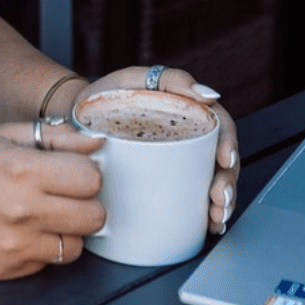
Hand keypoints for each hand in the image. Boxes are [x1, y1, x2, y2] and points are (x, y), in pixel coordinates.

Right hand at [0, 123, 105, 279]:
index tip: (71, 167)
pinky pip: (50, 263)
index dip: (85, 170)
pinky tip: (21, 229)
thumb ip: (52, 136)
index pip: (90, 178)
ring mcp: (17, 248)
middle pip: (94, 216)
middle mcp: (23, 213)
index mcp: (22, 170)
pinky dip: (44, 247)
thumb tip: (96, 142)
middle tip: (63, 190)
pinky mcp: (9, 272)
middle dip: (84, 200)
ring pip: (78, 246)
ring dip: (68, 228)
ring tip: (43, 211)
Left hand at [75, 66, 239, 235]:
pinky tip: (208, 226)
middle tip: (220, 199)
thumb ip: (171, 79)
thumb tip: (209, 95)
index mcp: (188, 112)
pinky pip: (191, 200)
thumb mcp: (135, 78)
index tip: (225, 161)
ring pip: (212, 183)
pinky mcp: (165, 182)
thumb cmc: (107, 93)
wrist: (75, 118)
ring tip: (216, 217)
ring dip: (222, 203)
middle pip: (221, 161)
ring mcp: (179, 162)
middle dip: (228, 183)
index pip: (220, 127)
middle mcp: (189, 138)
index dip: (229, 143)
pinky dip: (205, 214)